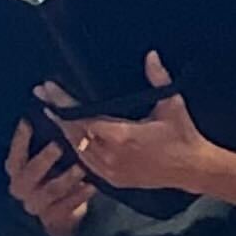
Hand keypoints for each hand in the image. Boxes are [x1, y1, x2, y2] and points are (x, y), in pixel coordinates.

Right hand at [3, 119, 91, 235]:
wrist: (59, 215)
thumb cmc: (52, 175)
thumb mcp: (45, 158)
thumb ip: (45, 137)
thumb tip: (49, 104)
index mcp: (16, 169)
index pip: (15, 153)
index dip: (20, 138)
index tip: (29, 121)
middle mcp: (21, 187)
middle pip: (30, 172)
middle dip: (44, 159)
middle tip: (59, 145)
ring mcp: (36, 204)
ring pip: (51, 190)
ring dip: (66, 177)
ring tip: (81, 167)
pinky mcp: (53, 217)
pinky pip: (67, 205)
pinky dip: (80, 195)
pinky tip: (93, 185)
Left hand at [37, 54, 216, 194]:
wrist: (193, 169)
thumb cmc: (183, 135)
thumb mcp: (172, 105)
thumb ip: (158, 79)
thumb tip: (150, 55)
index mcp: (122, 136)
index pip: (82, 117)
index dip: (63, 104)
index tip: (49, 89)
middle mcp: (111, 156)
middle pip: (73, 134)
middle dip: (57, 114)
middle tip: (42, 96)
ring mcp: (111, 171)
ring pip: (77, 149)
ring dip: (64, 131)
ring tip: (52, 113)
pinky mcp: (114, 180)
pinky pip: (87, 162)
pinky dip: (77, 148)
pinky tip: (70, 137)